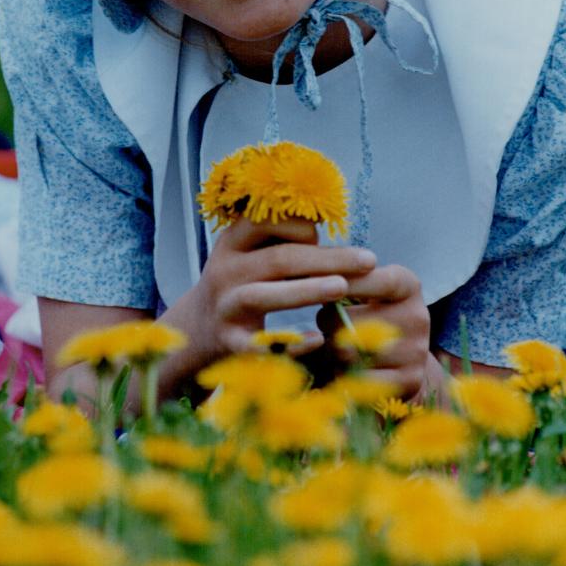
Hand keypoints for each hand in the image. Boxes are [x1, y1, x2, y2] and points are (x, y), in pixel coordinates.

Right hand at [190, 217, 376, 360]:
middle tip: (368, 260)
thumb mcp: (249, 254)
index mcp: (233, 242)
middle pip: (278, 258)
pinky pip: (260, 344)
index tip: (327, 235)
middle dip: (326, 258)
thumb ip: (281, 240)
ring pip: (264, 295)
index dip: (302, 225)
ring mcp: (225, 307)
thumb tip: (324, 225)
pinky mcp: (228, 342)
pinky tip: (317, 340)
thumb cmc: (241, 284)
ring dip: (305, 290)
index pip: (267, 221)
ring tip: (342, 287)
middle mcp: (225, 270)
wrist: (197, 330)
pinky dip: (289, 343)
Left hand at [318, 263, 432, 400]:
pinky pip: (359, 378)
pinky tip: (347, 366)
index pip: (379, 281)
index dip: (349, 283)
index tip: (320, 281)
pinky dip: (345, 374)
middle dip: (328, 322)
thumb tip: (309, 279)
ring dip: (333, 351)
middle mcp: (417, 317)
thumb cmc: (372, 310)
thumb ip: (339, 282)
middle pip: (355, 321)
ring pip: (352, 353)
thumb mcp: (364, 289)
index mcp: (407, 286)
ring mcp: (415, 351)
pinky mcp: (408, 380)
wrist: (405, 355)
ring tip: (336, 344)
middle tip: (324, 322)